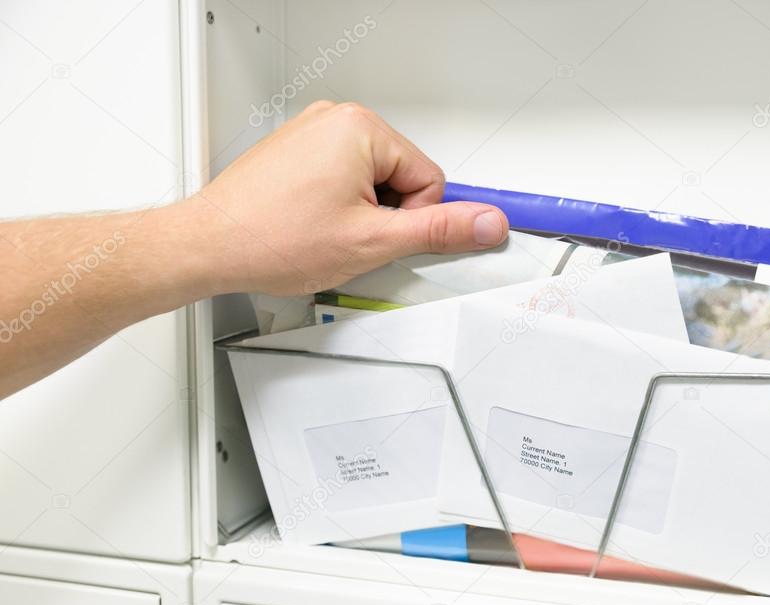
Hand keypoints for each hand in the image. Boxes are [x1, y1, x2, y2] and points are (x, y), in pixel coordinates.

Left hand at [192, 101, 508, 295]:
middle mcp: (335, 119)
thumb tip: (487, 222)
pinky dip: (335, 206)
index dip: (412, 221)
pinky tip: (309, 226)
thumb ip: (440, 230)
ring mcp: (312, 132)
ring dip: (359, 214)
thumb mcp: (372, 242)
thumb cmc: (271, 237)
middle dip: (383, 216)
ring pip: (370, 182)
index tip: (381, 238)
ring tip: (321, 233)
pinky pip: (341, 179)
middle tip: (347, 238)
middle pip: (400, 177)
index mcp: (360, 128)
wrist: (208, 246)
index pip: (428, 179)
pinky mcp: (295, 150)